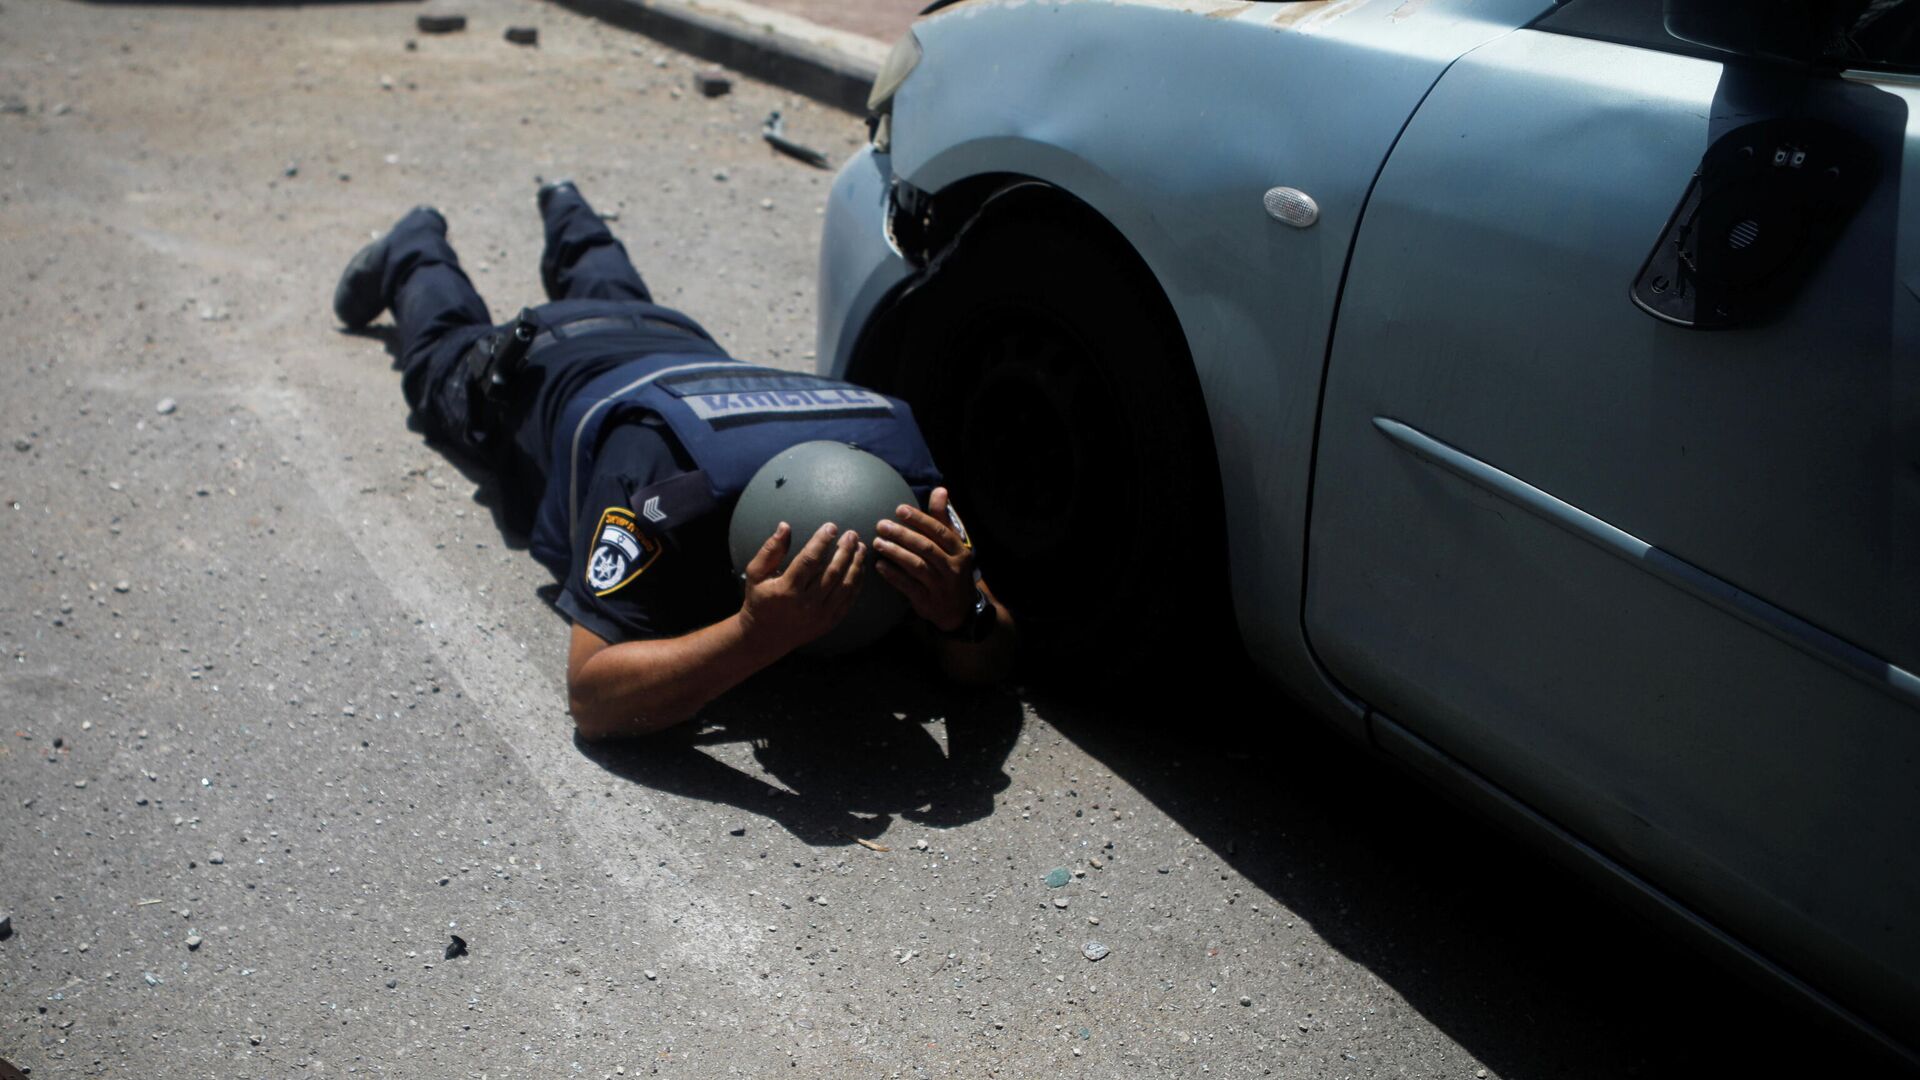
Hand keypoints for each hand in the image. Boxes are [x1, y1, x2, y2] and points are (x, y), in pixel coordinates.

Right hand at [739, 521, 866, 653]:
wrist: (765, 637)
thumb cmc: (759, 600)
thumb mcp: (756, 574)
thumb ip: (770, 549)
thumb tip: (785, 526)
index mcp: (786, 589)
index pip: (809, 560)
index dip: (822, 541)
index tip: (831, 527)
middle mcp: (805, 604)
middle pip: (832, 572)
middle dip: (845, 550)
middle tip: (852, 534)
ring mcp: (820, 615)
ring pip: (844, 585)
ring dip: (855, 564)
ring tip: (860, 547)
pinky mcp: (829, 622)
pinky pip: (849, 600)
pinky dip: (857, 582)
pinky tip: (859, 567)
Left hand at [872, 487, 977, 633]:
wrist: (959, 609)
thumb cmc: (951, 567)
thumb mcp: (953, 544)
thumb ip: (942, 518)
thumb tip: (940, 490)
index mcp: (960, 550)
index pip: (939, 531)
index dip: (919, 519)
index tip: (899, 509)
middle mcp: (953, 568)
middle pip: (926, 548)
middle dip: (902, 535)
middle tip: (881, 525)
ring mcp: (941, 586)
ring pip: (917, 566)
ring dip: (895, 553)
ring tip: (878, 543)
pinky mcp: (928, 602)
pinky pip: (909, 587)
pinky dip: (893, 575)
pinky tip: (879, 566)